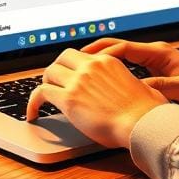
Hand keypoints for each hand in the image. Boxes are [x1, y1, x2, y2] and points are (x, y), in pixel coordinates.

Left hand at [26, 47, 167, 148]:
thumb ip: (128, 84)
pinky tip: (33, 113)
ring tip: (42, 99)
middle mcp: (91, 66)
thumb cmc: (145, 111)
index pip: (81, 55)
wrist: (142, 122)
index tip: (68, 75)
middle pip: (62, 58)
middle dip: (56, 70)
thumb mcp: (139, 86)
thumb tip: (133, 91)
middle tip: (54, 84)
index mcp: (108, 61)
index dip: (71, 65)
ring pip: (49, 73)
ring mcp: (78, 80)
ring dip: (45, 85)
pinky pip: (40, 93)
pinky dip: (33, 102)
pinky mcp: (68, 99)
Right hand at [81, 38, 178, 111]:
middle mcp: (156, 52)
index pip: (122, 47)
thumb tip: (134, 89)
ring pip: (123, 55)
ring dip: (104, 59)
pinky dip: (116, 67)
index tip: (83, 61)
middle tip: (74, 60)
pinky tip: (107, 78)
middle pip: (118, 47)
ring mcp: (157, 59)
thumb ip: (158, 89)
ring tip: (83, 69)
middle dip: (96, 52)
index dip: (101, 54)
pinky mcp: (160, 68)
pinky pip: (132, 64)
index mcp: (159, 52)